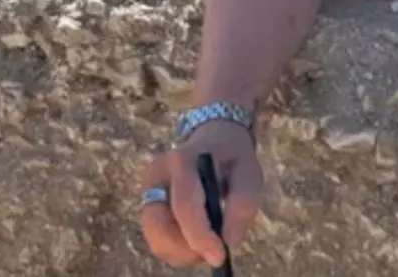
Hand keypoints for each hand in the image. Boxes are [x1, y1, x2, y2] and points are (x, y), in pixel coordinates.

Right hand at [139, 120, 263, 267]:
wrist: (213, 141)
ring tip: (208, 243)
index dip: (200, 235)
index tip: (219, 257)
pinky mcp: (147, 203)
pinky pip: (155, 238)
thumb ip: (243, 203)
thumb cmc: (233, 159)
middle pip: (158, 223)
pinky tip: (196, 240)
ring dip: (181, 252)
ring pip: (154, 235)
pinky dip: (176, 249)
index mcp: (182, 159)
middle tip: (214, 254)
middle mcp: (157, 174)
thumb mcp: (249, 173)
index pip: (185, 204)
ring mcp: (148, 189)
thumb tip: (229, 240)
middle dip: (186, 248)